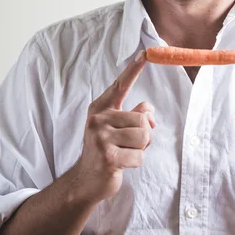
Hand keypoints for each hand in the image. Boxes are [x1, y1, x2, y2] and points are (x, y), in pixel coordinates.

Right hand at [75, 51, 154, 202]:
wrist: (86, 180)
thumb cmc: (107, 150)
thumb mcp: (117, 128)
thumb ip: (133, 115)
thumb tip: (149, 110)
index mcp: (101, 109)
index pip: (120, 86)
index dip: (133, 70)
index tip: (146, 54)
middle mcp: (99, 119)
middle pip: (143, 120)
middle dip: (143, 136)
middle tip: (127, 145)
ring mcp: (101, 138)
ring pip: (144, 137)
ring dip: (140, 149)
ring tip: (124, 153)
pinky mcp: (108, 157)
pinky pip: (139, 156)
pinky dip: (136, 163)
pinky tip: (121, 165)